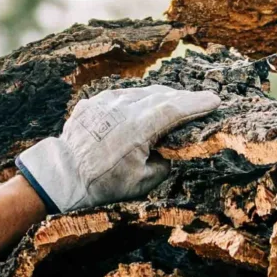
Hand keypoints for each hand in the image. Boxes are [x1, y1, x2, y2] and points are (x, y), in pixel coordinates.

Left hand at [15, 85, 223, 213]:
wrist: (62, 177)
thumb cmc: (104, 184)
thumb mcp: (143, 181)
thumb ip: (164, 161)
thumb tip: (172, 148)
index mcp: (138, 127)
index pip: (176, 108)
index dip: (197, 103)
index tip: (214, 100)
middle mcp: (122, 108)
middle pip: (162, 95)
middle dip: (183, 98)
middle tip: (200, 101)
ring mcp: (105, 102)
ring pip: (141, 92)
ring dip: (160, 96)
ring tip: (175, 102)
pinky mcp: (92, 103)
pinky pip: (120, 97)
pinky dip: (136, 101)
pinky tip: (142, 107)